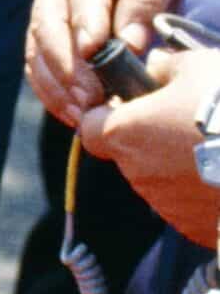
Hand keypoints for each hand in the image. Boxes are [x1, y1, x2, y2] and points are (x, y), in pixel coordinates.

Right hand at [26, 0, 188, 122]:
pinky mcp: (46, 23)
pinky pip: (38, 60)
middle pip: (49, 23)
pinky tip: (70, 111)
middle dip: (68, 65)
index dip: (85, 21)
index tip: (95, 53)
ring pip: (37, 47)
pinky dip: (51, 89)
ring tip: (82, 114)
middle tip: (92, 98)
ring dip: (56, 84)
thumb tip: (129, 46)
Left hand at [77, 44, 219, 246]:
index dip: (106, 115)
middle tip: (191, 123)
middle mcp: (137, 174)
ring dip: (181, 166)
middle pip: (130, 154)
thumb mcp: (199, 65)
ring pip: (162, 181)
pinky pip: (192, 206)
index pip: (89, 128)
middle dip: (153, 139)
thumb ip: (167, 67)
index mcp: (125, 133)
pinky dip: (204, 193)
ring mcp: (167, 207)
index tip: (133, 105)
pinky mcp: (195, 229)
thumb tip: (155, 68)